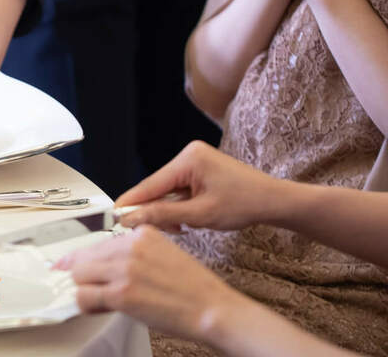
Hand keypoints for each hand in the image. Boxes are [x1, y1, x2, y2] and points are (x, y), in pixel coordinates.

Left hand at [57, 226, 247, 344]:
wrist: (211, 308)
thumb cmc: (193, 287)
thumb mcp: (164, 255)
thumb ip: (134, 255)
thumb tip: (105, 266)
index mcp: (142, 234)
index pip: (99, 242)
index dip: (86, 258)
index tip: (74, 264)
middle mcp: (130, 246)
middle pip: (85, 257)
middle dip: (83, 274)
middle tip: (86, 286)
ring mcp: (124, 269)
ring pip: (80, 275)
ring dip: (85, 289)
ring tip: (97, 300)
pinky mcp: (121, 293)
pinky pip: (85, 296)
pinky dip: (85, 304)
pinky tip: (94, 307)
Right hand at [109, 141, 289, 231]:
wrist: (274, 201)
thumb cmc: (245, 204)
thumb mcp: (201, 215)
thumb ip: (163, 216)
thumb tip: (133, 218)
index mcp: (188, 159)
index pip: (150, 184)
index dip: (132, 203)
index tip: (113, 217)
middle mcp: (189, 155)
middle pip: (158, 188)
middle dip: (158, 211)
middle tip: (163, 231)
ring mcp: (195, 161)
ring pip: (168, 192)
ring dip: (171, 212)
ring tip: (185, 227)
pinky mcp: (200, 170)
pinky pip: (180, 190)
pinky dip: (181, 207)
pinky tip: (190, 219)